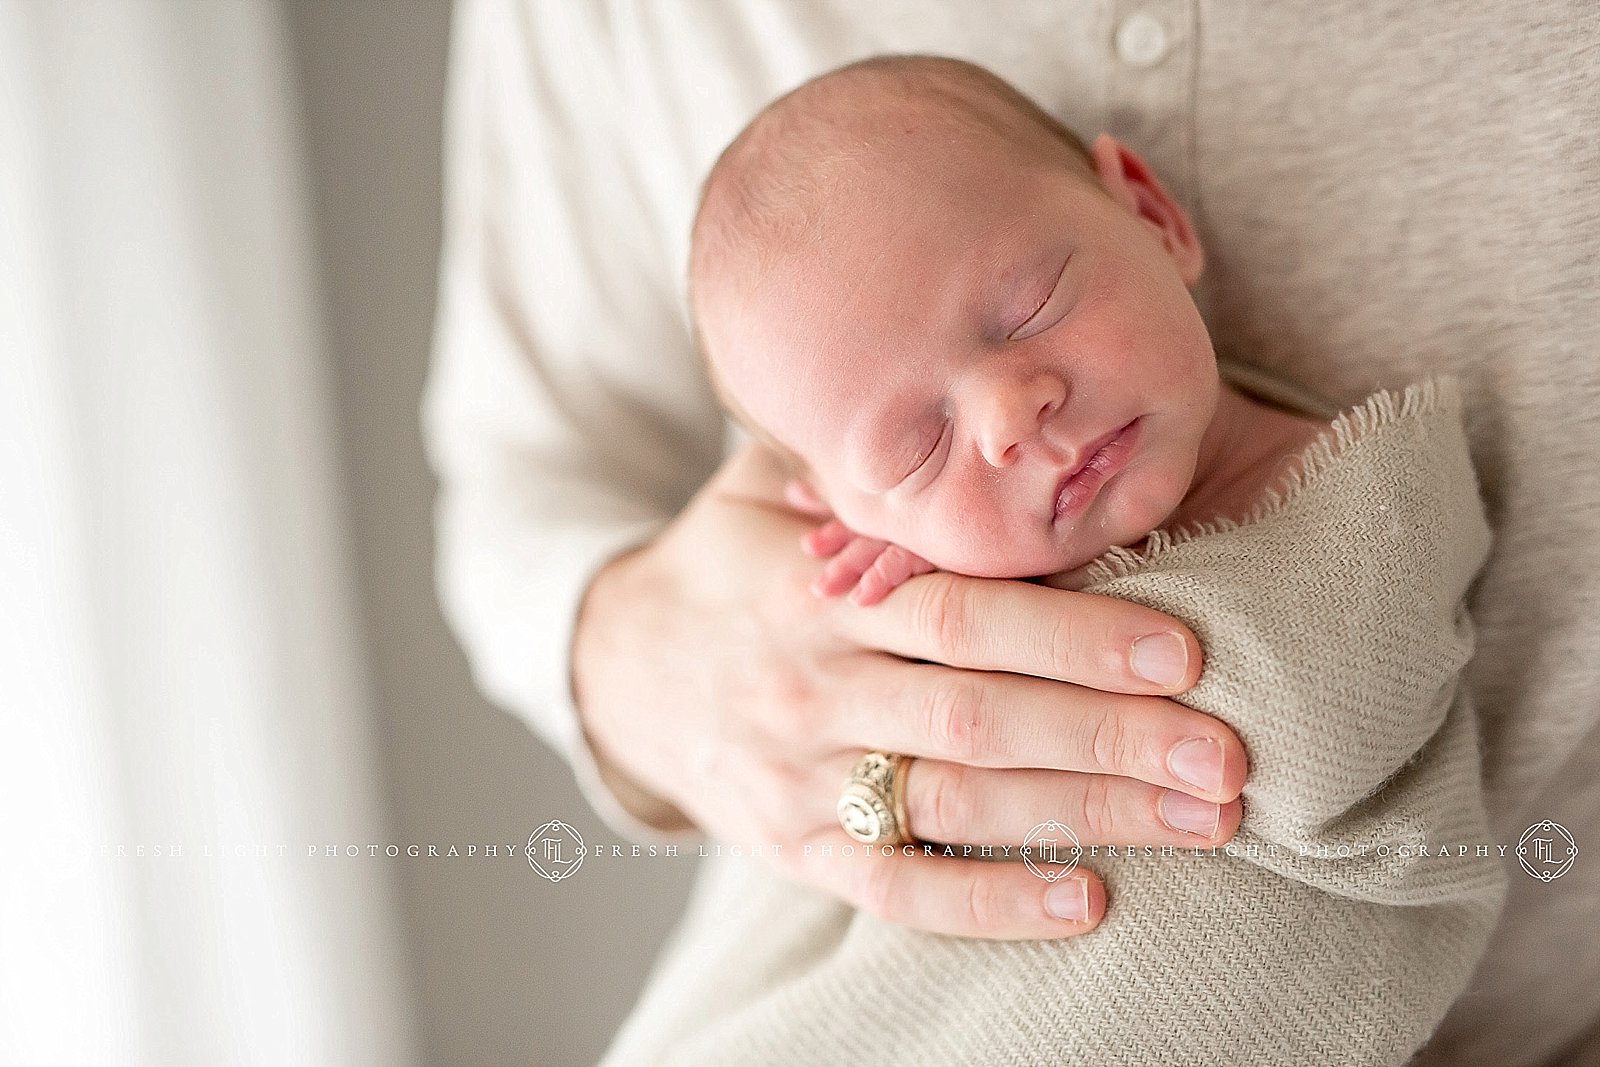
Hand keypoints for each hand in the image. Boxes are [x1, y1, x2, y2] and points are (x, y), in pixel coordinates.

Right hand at [572, 441, 1244, 939]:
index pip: (958, 617)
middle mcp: (813, 690)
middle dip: (1109, 738)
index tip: (1182, 649)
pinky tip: (1089, 901)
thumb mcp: (765, 485)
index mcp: (816, 594)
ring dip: (1086, 815)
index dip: (1072, 634)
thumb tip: (974, 384)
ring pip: (957, 803)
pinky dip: (992, 903)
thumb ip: (860, 460)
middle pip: (978, 718)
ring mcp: (801, 779)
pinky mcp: (794, 848)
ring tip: (1200, 821)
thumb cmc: (728, 562)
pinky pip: (897, 887)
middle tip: (1224, 755)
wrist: (619, 667)